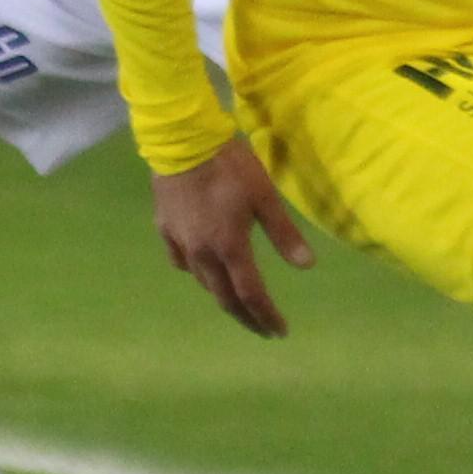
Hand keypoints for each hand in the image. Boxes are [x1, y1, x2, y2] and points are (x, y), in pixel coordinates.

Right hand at [149, 141, 317, 337]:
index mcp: (230, 248)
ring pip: (202, 282)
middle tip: (262, 328)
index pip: (251, 295)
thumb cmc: (229, 167)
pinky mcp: (164, 229)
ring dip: (222, 296)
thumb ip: (284, 233)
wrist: (181, 142)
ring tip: (237, 300)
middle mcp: (203, 255)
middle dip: (246, 318)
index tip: (280, 331)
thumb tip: (307, 266)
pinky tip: (200, 266)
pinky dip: (196, 272)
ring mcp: (180, 243)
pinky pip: (180, 262)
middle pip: (225, 298)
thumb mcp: (264, 196)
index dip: (267, 316)